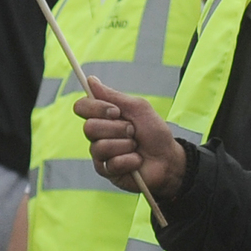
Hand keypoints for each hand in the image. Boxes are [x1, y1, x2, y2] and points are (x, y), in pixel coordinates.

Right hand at [75, 73, 185, 197]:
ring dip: (126, 145)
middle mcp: (97, 134)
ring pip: (100, 146)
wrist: (168, 158)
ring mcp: (100, 154)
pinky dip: (130, 160)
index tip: (116, 111)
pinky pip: (112, 163)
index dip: (96, 108)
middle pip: (89, 127)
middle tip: (133, 131)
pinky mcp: (106, 171)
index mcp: (102, 117)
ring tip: (136, 147)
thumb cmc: (154, 132)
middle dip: (117, 128)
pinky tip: (137, 161)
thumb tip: (90, 79)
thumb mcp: (138, 108)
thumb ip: (113, 96)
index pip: (81, 107)